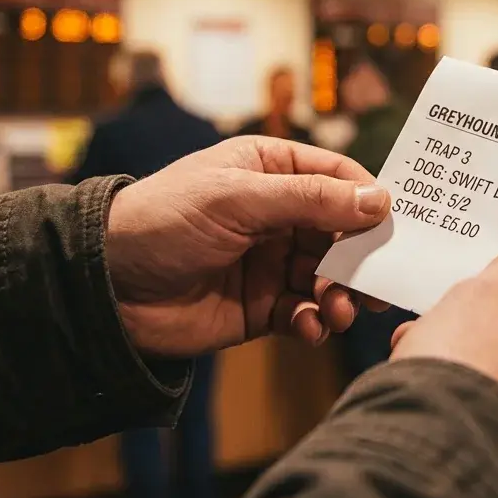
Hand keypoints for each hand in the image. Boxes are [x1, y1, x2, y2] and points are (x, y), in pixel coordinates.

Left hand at [105, 136, 390, 356]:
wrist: (105, 286)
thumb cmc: (163, 221)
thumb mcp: (237, 198)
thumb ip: (309, 200)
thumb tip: (379, 201)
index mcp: (270, 169)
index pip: (337, 178)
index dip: (367, 201)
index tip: (392, 227)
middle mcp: (276, 213)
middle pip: (342, 232)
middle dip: (361, 258)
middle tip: (375, 284)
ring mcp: (271, 261)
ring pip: (329, 276)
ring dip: (340, 295)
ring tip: (338, 310)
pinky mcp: (261, 306)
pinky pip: (304, 312)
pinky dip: (314, 321)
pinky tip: (310, 327)